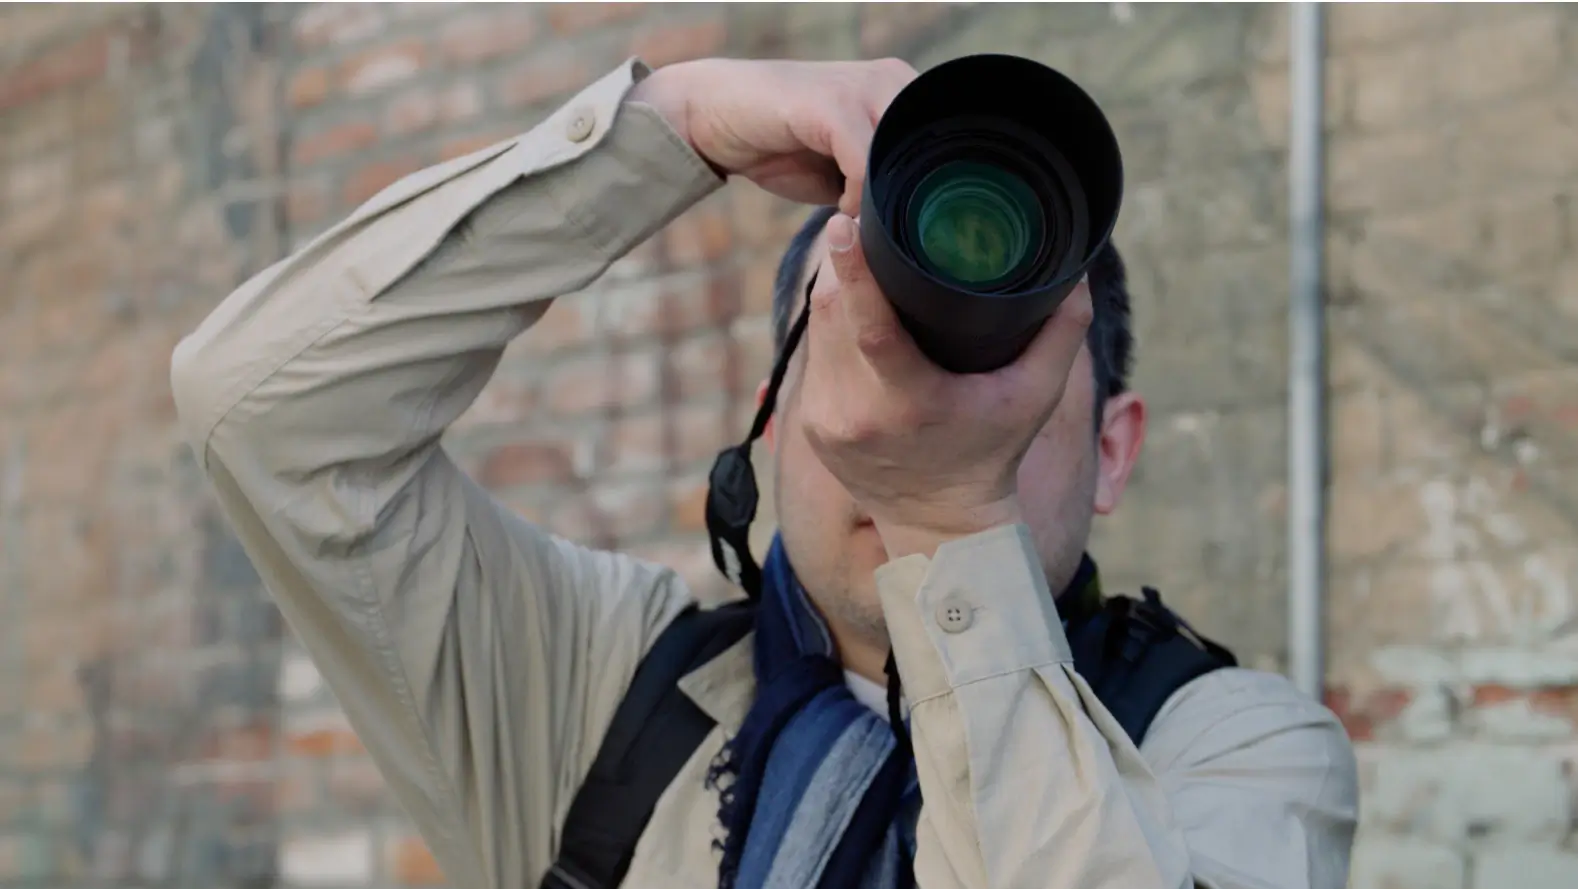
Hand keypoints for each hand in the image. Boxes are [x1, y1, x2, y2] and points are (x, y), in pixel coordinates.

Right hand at [628, 57, 917, 215]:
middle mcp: (891, 81)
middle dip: (918, 199)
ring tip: (863, 225)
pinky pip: (864, 160)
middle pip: (934, 152)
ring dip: (885, 200)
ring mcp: (862, 87)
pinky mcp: (830, 104)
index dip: (942, 191)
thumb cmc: (782, 145)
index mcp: (901, 92)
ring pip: (901, 156)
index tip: (923, 234)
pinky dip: (857, 195)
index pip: (951, 145)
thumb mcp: (844, 168)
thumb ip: (879, 182)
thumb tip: (915, 228)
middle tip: (899, 238)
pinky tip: (840, 210)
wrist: (715, 116)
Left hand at [799, 214, 1093, 557]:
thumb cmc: (994, 455)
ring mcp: (825, 422)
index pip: (868, 328)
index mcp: (909, 404)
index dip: (853, 272)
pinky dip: (830, 322)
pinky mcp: (810, 426)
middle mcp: (856, 414)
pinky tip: (844, 293)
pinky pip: (814, 356)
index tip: (843, 223)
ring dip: (832, 285)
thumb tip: (1077, 272)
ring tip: (853, 241)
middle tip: (860, 211)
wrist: (943, 529)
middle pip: (833, 315)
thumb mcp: (1037, 398)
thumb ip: (1061, 334)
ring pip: (816, 330)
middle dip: (842, 261)